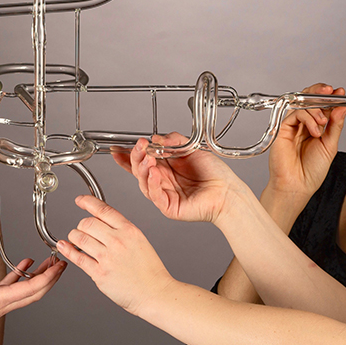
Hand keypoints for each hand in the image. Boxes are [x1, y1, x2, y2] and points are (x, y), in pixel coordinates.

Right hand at [0, 245, 64, 344]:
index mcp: (0, 300)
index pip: (34, 287)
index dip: (50, 275)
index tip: (60, 264)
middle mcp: (4, 304)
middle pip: (36, 291)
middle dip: (52, 277)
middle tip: (61, 262)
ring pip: (26, 290)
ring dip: (39, 276)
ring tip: (48, 262)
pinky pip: (12, 288)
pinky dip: (21, 277)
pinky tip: (23, 265)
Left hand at [56, 196, 174, 315]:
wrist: (155, 293)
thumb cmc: (150, 271)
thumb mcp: (140, 242)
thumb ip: (122, 231)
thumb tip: (102, 223)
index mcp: (129, 231)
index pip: (103, 209)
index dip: (87, 202)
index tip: (80, 200)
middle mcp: (117, 241)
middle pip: (87, 223)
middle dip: (81, 225)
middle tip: (82, 230)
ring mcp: (107, 257)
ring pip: (79, 238)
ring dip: (74, 237)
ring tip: (75, 240)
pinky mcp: (99, 273)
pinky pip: (78, 258)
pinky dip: (68, 250)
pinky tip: (64, 246)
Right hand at [110, 133, 243, 223]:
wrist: (227, 191)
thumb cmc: (214, 174)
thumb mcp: (192, 148)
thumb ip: (173, 141)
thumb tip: (156, 137)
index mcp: (166, 167)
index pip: (142, 161)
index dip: (128, 156)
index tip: (118, 149)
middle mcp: (163, 180)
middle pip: (139, 170)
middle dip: (136, 158)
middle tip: (140, 147)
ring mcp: (164, 194)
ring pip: (144, 183)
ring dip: (143, 168)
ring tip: (148, 158)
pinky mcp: (168, 207)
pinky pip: (155, 195)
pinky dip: (152, 183)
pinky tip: (154, 173)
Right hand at [266, 83, 345, 202]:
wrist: (298, 185)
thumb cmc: (312, 171)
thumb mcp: (330, 145)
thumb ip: (336, 125)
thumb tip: (343, 107)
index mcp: (317, 127)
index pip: (323, 105)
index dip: (331, 97)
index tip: (341, 92)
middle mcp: (304, 124)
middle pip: (309, 98)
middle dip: (320, 92)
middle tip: (331, 91)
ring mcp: (293, 125)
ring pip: (302, 103)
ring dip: (316, 108)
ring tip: (323, 122)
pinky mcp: (283, 128)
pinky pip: (295, 113)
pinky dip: (308, 118)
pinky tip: (314, 130)